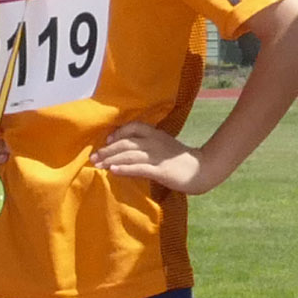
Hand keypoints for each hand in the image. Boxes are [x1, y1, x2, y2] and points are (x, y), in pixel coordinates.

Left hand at [94, 120, 213, 192]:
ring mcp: (158, 156)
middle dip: (107, 150)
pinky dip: (125, 168)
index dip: (118, 133)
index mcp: (156, 134)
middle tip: (93, 158)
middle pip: (126, 143)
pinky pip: (140, 168)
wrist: (203, 169)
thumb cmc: (181, 159)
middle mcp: (155, 142)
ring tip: (98, 165)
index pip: (133, 127)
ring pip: (130, 155)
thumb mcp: (164, 146)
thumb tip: (127, 150)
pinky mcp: (161, 170)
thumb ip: (148, 145)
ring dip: (111, 159)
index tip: (107, 141)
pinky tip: (113, 171)